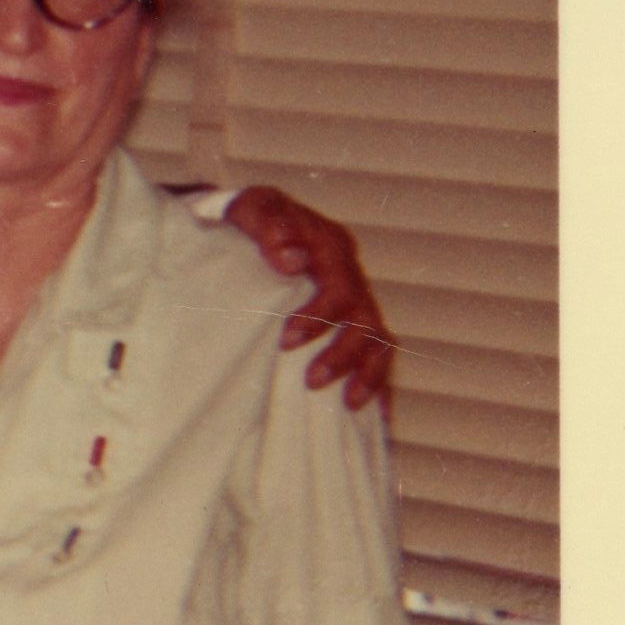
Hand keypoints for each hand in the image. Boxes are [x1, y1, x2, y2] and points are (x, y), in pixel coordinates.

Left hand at [223, 186, 394, 408]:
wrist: (248, 221)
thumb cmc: (246, 218)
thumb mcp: (249, 208)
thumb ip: (268, 224)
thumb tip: (290, 258)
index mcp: (330, 245)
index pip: (339, 287)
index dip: (319, 317)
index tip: (286, 341)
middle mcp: (349, 274)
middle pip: (365, 319)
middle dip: (343, 354)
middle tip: (311, 381)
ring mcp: (353, 298)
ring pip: (379, 339)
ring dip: (366, 372)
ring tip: (347, 403)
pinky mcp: (348, 320)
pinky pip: (376, 354)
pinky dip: (378, 382)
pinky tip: (376, 415)